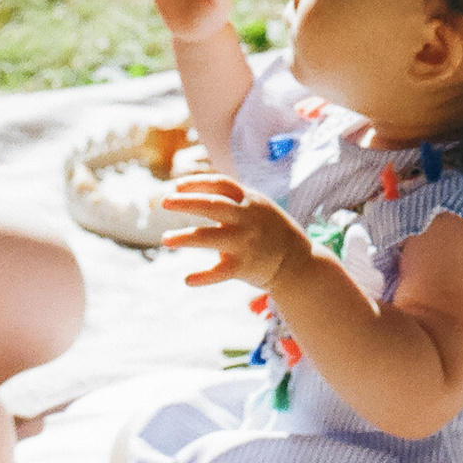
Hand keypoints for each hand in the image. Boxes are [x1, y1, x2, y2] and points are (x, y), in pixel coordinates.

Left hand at [161, 174, 310, 290]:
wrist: (298, 263)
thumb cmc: (269, 230)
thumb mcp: (256, 205)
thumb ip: (230, 198)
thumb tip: (192, 190)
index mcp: (249, 200)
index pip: (219, 184)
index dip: (196, 182)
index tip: (175, 185)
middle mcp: (246, 219)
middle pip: (211, 205)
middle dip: (185, 202)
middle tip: (164, 202)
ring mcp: (244, 243)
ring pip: (208, 238)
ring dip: (184, 238)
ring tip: (165, 239)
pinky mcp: (243, 267)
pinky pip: (219, 273)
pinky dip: (202, 277)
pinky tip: (187, 280)